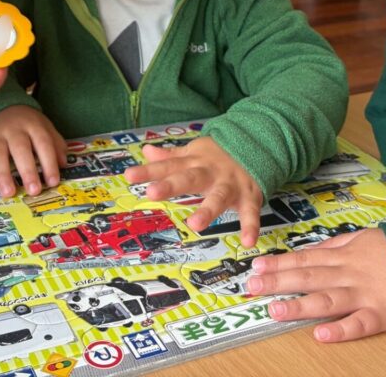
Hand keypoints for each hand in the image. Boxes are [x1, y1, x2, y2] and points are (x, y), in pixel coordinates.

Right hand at [0, 105, 66, 196]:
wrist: (0, 108)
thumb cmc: (26, 124)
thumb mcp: (44, 128)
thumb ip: (56, 144)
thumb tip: (63, 164)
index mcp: (32, 124)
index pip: (43, 143)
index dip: (49, 163)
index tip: (53, 182)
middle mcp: (12, 129)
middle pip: (20, 148)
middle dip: (27, 171)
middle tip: (34, 190)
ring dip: (3, 174)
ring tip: (9, 192)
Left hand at [124, 137, 262, 246]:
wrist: (256, 144)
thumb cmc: (218, 155)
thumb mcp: (194, 152)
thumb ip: (170, 156)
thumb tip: (147, 151)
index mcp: (193, 163)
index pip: (167, 166)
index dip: (148, 171)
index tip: (129, 176)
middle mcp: (210, 173)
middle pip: (189, 178)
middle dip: (171, 185)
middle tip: (152, 193)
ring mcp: (230, 184)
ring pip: (218, 197)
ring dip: (208, 210)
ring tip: (194, 225)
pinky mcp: (249, 196)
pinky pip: (250, 213)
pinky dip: (250, 227)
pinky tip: (247, 242)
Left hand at [246, 228, 385, 341]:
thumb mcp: (364, 237)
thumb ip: (336, 246)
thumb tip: (307, 251)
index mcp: (345, 255)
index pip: (305, 259)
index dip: (279, 263)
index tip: (256, 267)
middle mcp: (351, 274)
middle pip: (309, 278)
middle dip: (278, 283)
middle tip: (251, 288)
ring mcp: (366, 295)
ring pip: (328, 300)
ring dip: (300, 306)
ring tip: (275, 310)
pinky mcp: (384, 315)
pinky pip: (360, 324)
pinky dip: (341, 330)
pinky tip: (321, 335)